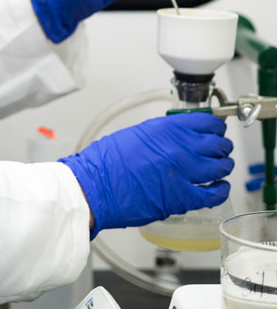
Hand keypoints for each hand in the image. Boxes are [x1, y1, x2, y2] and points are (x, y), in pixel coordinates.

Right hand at [59, 113, 232, 237]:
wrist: (96, 185)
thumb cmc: (106, 162)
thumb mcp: (134, 135)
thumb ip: (160, 135)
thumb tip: (176, 137)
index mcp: (164, 129)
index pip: (205, 122)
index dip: (215, 126)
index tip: (216, 128)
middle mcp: (178, 147)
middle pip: (217, 144)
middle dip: (222, 146)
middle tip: (220, 148)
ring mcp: (183, 173)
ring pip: (220, 167)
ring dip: (224, 166)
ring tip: (222, 166)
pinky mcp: (182, 198)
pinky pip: (214, 194)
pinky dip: (222, 190)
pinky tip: (221, 187)